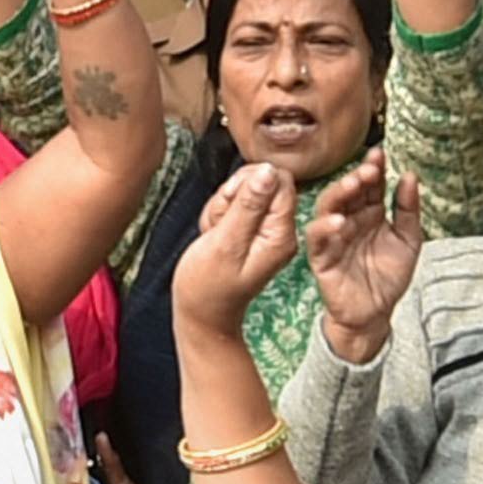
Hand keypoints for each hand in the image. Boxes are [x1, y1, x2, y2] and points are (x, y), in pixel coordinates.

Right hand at [171, 162, 301, 344]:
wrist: (200, 313)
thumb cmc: (208, 286)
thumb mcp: (225, 243)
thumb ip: (247, 205)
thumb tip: (267, 170)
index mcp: (282, 234)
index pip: (279, 181)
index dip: (250, 183)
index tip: (231, 204)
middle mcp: (280, 230)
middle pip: (261, 181)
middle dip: (232, 194)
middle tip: (220, 224)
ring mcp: (265, 230)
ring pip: (243, 190)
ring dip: (221, 206)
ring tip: (214, 234)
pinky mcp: (250, 230)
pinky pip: (233, 204)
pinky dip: (218, 215)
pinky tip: (213, 235)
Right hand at [300, 160, 421, 363]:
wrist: (376, 314)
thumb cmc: (388, 276)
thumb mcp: (408, 240)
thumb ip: (408, 210)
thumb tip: (410, 176)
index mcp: (369, 212)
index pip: (369, 184)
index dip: (373, 167)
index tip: (380, 153)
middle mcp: (349, 219)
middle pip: (346, 191)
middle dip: (356, 176)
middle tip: (368, 168)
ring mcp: (333, 237)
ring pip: (327, 208)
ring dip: (338, 194)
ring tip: (352, 184)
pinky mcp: (321, 257)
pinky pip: (317, 239)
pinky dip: (325, 228)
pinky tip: (339, 221)